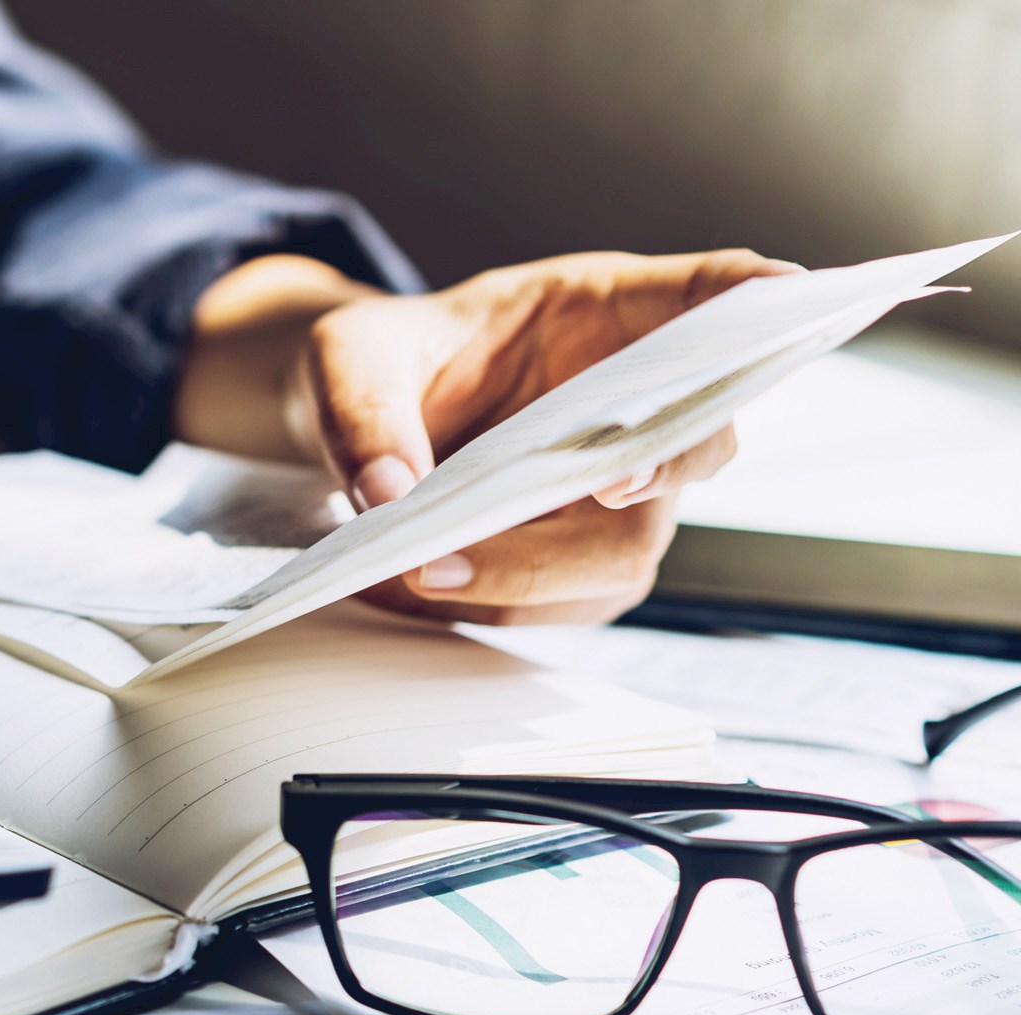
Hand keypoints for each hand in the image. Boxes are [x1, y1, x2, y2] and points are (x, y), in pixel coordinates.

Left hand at [174, 250, 799, 623]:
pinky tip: (416, 586)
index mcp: (605, 310)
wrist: (357, 425)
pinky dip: (495, 604)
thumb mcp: (347, 359)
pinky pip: (569, 599)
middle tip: (598, 485)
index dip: (759, 298)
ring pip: (628, 546)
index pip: (711, 293)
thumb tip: (392, 494)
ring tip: (423, 568)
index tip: (785, 297)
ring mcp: (619, 486)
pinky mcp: (581, 556)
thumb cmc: (377, 364)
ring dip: (534, 570)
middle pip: (696, 441)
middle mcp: (633, 401)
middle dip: (654, 469)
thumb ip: (365, 412)